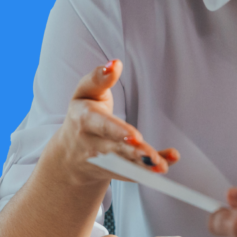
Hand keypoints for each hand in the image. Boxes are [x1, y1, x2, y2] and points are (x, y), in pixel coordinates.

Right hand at [53, 60, 178, 183]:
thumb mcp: (85, 92)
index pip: (102, 125)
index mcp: (84, 120)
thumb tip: (115, 64)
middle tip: (152, 156)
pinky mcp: (117, 172)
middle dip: (135, 154)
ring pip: (126, 165)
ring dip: (145, 166)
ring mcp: (105, 162)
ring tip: (162, 165)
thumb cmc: (83, 113)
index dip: (118, 131)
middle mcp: (93, 144)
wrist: (69, 155)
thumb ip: (99, 78)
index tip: (135, 137)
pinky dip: (151, 170)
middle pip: (116, 150)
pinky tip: (167, 163)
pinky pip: (135, 173)